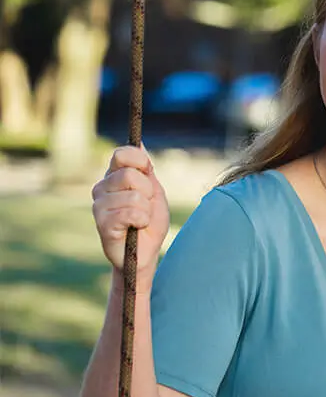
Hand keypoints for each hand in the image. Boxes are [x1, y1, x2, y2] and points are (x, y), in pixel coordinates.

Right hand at [91, 145, 169, 288]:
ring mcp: (99, 204)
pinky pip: (129, 213)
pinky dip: (141, 221)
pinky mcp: (101, 222)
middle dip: (148, 193)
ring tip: (140, 220)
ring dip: (146, 211)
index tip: (148, 173)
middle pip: (130, 175)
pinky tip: (136, 228)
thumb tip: (139, 142)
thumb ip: (147, 170)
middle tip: (145, 207)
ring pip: (133, 196)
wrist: (144, 254)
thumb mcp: (154, 193)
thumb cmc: (150, 223)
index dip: (139, 161)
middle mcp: (102, 187)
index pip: (122, 154)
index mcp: (115, 176)